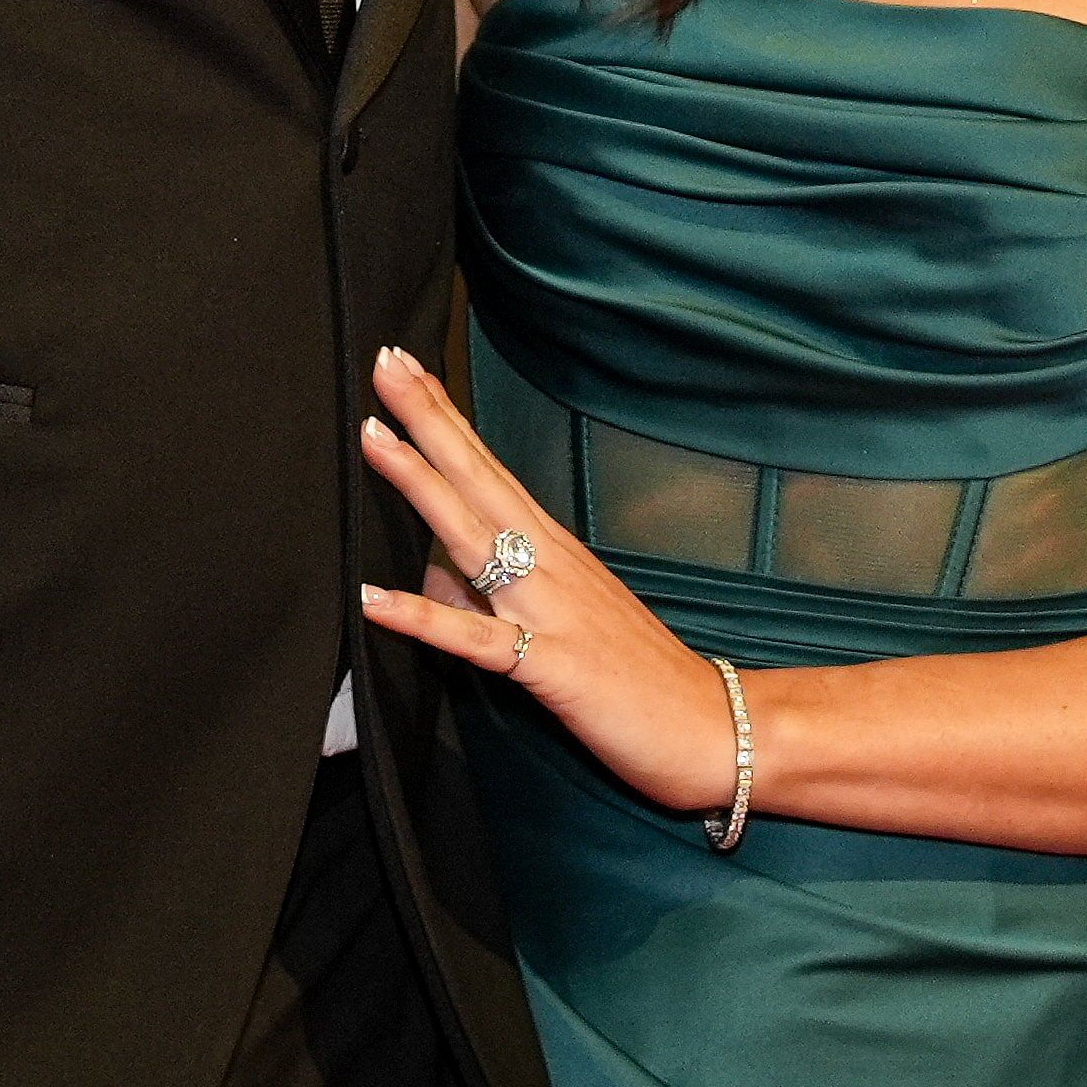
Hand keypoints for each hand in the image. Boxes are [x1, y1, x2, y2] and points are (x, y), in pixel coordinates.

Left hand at [353, 345, 741, 814]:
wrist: (713, 725)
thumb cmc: (640, 677)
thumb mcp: (562, 623)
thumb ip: (493, 599)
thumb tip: (430, 583)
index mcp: (554, 550)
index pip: (488, 469)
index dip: (446, 419)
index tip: (408, 368)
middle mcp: (550, 565)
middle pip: (477, 478)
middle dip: (429, 419)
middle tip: (386, 361)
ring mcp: (551, 610)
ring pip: (473, 536)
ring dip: (421, 484)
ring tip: (373, 437)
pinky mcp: (551, 666)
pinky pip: (475, 639)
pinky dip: (423, 617)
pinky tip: (374, 597)